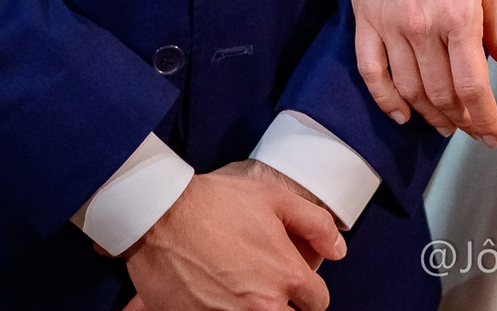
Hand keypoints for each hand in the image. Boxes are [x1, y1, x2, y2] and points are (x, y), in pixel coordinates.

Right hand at [124, 161, 344, 310]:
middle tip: (266, 287)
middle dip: (284, 305)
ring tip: (238, 291)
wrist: (158, 215)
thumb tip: (338, 250)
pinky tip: (213, 297)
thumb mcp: (275, 198)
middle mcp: (262, 307)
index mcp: (286, 276)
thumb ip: (315, 224)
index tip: (292, 279)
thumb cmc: (215, 203)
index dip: (307, 290)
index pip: (317, 302)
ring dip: (254, 310)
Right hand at [350, 0, 496, 144]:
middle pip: (441, 94)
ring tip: (445, 123)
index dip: (485, 118)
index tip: (494, 135)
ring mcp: (389, 24)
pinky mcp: (364, 19)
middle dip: (461, 120)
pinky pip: (372, 73)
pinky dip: (387, 101)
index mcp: (460, 14)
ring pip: (409, 90)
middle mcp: (423, 25)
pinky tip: (402, 114)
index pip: (473, 86)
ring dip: (429, 115)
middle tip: (472, 130)